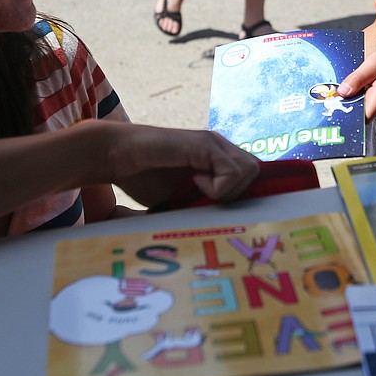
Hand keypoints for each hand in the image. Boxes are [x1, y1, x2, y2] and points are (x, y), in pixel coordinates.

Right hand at [105, 125, 259, 207]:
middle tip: (208, 200)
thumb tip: (223, 231)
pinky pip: (231, 172)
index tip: (225, 211)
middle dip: (237, 194)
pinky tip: (193, 182)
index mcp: (217, 159)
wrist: (118, 156)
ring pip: (250, 171)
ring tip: (198, 190)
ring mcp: (213, 143)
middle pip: (257, 173)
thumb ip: (202, 204)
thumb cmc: (145, 177)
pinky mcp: (204, 144)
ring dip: (228, 189)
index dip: (243, 195)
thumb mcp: (181, 198)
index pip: (252, 176)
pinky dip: (216, 186)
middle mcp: (220, 148)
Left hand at [338, 50, 375, 120]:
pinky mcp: (373, 105)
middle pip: (356, 116)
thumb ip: (357, 78)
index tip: (335, 106)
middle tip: (332, 95)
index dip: (347, 114)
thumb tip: (342, 91)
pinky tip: (351, 88)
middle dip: (343, 106)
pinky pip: (359, 105)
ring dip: (348, 101)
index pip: (361, 118)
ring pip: (357, 110)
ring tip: (344, 89)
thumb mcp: (373, 64)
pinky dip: (353, 98)